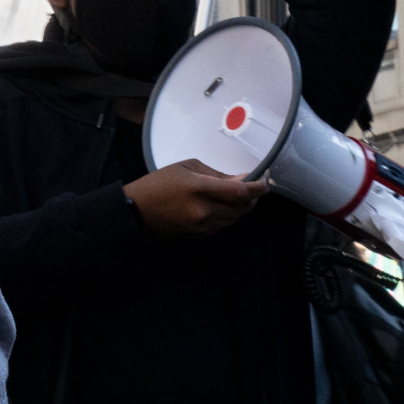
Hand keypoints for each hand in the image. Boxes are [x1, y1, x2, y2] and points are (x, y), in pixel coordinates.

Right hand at [124, 159, 266, 235]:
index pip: (239, 191)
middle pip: (242, 207)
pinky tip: (219, 207)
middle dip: (250, 198)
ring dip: (239, 207)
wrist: (138, 211)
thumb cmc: (159, 184)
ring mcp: (203, 225)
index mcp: (199, 188)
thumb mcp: (185, 168)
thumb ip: (215, 174)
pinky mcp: (202, 235)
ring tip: (234, 196)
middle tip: (252, 189)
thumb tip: (240, 180)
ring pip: (235, 217)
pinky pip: (223, 224)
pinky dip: (226, 215)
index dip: (257, 188)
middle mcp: (204, 210)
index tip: (265, 184)